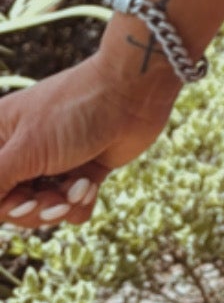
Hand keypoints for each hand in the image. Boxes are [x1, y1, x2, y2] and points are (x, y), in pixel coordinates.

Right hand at [0, 55, 177, 235]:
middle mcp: (22, 151)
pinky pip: (72, 206)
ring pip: (44, 210)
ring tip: (81, 185)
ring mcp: (53, 162)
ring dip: (64, 204)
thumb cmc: (73, 112)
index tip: (25, 200)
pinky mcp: (83, 171)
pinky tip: (93, 181)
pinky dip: (83, 199)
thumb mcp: (26, 150)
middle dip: (37, 209)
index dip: (6, 204)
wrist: (133, 92)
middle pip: (14, 206)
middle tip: (58, 199)